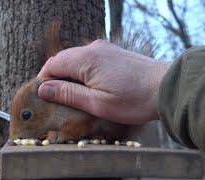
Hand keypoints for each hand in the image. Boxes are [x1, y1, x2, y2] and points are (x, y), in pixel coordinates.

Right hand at [37, 39, 168, 124]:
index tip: (43, 97)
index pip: (52, 64)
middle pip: (62, 60)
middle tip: (55, 99)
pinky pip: (87, 59)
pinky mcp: (111, 53)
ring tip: (70, 95)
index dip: (43, 80)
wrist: (166, 87)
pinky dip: (80, 71)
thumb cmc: (134, 99)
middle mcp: (93, 49)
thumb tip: (43, 89)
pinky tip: (86, 85)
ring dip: (67, 75)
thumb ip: (68, 94)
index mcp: (86, 60)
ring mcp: (103, 49)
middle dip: (54, 78)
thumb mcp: (97, 103)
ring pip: (74, 59)